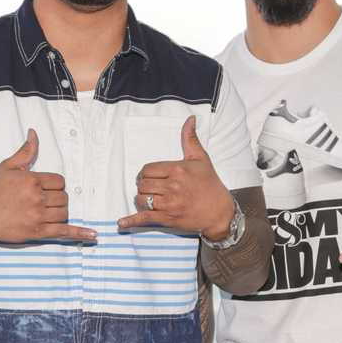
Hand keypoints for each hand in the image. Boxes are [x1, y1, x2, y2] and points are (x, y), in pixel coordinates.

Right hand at [0, 129, 96, 242]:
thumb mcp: (7, 167)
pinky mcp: (38, 232)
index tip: (45, 189)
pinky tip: (93, 236)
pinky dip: (79, 234)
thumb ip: (25, 152)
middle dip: (58, 199)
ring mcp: (38, 216)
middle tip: (44, 201)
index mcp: (32, 180)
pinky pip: (64, 232)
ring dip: (60, 212)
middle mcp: (37, 198)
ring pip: (64, 213)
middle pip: (64, 198)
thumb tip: (34, 133)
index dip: (55, 185)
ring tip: (48, 212)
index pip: (60, 182)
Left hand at [117, 116, 234, 238]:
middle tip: (150, 188)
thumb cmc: (211, 185)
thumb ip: (190, 139)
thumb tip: (190, 119)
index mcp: (177, 170)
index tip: (149, 177)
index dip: (145, 174)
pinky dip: (131, 221)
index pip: (147, 170)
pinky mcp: (167, 219)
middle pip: (142, 184)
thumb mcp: (201, 159)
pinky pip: (144, 218)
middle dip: (143, 186)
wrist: (220, 212)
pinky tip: (122, 223)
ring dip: (141, 199)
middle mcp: (172, 186)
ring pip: (141, 199)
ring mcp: (169, 204)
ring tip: (149, 199)